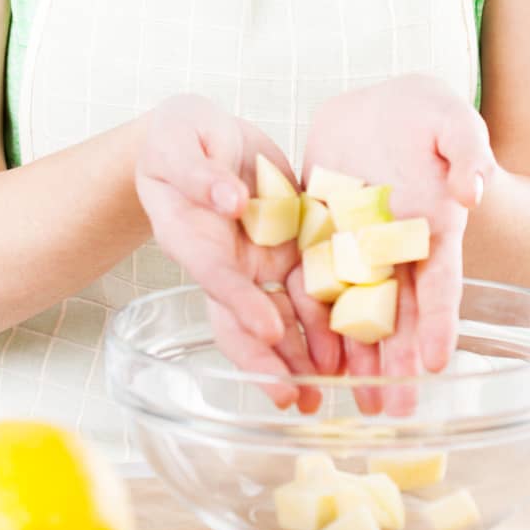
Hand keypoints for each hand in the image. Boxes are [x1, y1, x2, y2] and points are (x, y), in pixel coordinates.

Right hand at [134, 94, 322, 410]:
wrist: (202, 134)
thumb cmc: (177, 138)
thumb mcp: (176, 143)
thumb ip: (199, 174)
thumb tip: (229, 199)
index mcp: (190, 238)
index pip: (216, 277)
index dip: (240, 304)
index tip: (268, 329)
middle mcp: (226, 259)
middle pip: (246, 316)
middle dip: (270, 358)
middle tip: (296, 394)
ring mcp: (258, 256)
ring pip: (283, 311)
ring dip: (304, 350)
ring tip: (334, 385)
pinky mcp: (289, 242)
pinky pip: (310, 283)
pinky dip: (328, 316)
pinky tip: (353, 344)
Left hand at [300, 74, 496, 414]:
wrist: (380, 106)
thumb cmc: (428, 114)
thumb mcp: (454, 120)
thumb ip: (467, 150)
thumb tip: (471, 190)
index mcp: (434, 229)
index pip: (440, 284)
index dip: (438, 323)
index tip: (434, 362)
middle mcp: (396, 248)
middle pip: (399, 313)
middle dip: (397, 361)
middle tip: (393, 408)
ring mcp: (356, 245)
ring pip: (355, 308)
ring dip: (357, 354)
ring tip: (354, 400)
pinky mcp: (319, 231)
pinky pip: (311, 276)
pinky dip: (310, 314)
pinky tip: (308, 354)